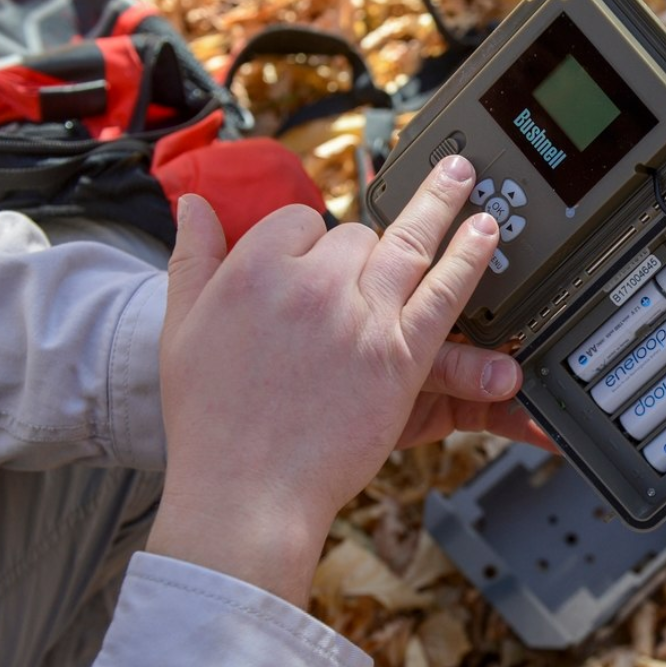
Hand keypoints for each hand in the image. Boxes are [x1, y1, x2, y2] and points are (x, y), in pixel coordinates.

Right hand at [147, 156, 544, 605]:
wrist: (247, 490)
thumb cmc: (212, 420)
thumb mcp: (181, 328)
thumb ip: (191, 259)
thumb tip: (193, 206)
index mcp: (255, 269)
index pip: (299, 224)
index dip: (306, 244)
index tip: (310, 263)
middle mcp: (312, 283)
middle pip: (353, 238)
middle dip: (359, 252)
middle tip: (361, 275)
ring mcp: (361, 315)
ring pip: (407, 245)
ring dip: (439, 204)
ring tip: (459, 175)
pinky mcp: (401, 353)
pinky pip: (443, 291)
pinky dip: (468, 257)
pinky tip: (484, 231)